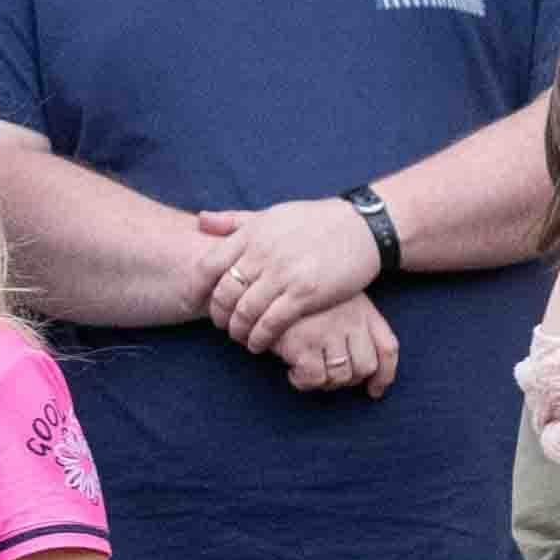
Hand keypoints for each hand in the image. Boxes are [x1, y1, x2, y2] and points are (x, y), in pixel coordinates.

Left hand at [190, 191, 386, 351]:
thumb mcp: (273, 214)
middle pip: (224, 293)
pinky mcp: (306, 293)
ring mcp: (284, 274)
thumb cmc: (316, 221)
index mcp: (252, 234)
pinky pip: (271, 322)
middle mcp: (263, 253)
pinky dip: (259, 337)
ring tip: (241, 338)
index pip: (208, 266)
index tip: (195, 302)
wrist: (364, 227)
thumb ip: (235, 220)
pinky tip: (259, 344)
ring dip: (238, 331)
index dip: (196, 289)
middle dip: (218, 315)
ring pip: (245, 312)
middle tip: (222, 325)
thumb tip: (200, 221)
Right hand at [267, 296, 396, 399]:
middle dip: (348, 380)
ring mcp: (328, 332)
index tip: (374, 390)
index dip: (384, 375)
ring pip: (341, 376)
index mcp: (363, 311)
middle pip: (366, 367)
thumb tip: (369, 380)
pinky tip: (293, 371)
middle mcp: (351, 321)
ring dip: (325, 382)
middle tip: (328, 375)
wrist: (270, 286)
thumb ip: (355, 326)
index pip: (388, 348)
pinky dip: (304, 382)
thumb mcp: (337, 301)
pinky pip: (314, 378)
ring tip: (309, 371)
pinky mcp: (302, 343)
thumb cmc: (302, 299)